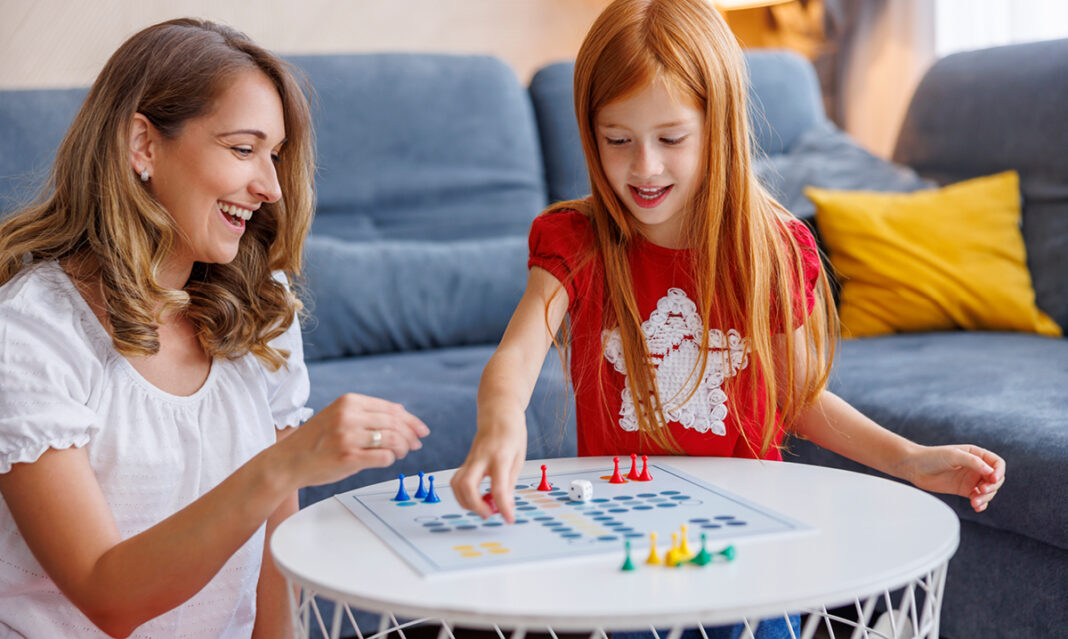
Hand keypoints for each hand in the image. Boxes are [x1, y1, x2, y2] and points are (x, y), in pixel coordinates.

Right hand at [277, 393, 428, 488]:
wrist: (288, 461)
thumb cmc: (316, 441)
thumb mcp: (339, 415)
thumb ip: (368, 413)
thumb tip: (403, 413)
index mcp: (349, 401)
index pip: (391, 408)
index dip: (411, 420)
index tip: (421, 430)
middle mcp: (349, 416)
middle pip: (395, 423)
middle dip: (411, 435)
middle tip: (416, 445)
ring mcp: (349, 436)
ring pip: (393, 440)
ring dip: (402, 448)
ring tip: (401, 453)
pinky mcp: (349, 457)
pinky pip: (383, 457)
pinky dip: (391, 459)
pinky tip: (387, 460)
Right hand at [450, 410, 526, 522]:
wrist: (498, 412)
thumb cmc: (511, 433)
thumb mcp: (519, 458)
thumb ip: (510, 483)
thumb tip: (506, 507)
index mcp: (500, 456)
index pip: (499, 488)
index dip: (503, 508)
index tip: (509, 519)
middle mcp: (481, 458)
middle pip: (467, 486)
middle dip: (475, 506)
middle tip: (489, 514)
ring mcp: (470, 459)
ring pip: (456, 484)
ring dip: (466, 502)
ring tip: (483, 507)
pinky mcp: (465, 462)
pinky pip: (457, 481)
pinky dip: (463, 494)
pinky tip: (477, 498)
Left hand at [901, 444, 1005, 512]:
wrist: (915, 467)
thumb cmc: (932, 457)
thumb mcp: (953, 456)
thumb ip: (972, 462)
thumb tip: (990, 471)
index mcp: (976, 454)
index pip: (997, 464)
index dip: (999, 472)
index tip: (992, 479)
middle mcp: (976, 467)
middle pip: (995, 479)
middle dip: (992, 487)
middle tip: (981, 490)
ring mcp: (971, 479)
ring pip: (988, 491)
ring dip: (985, 497)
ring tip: (974, 502)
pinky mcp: (964, 490)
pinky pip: (979, 498)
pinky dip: (981, 504)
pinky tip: (977, 507)